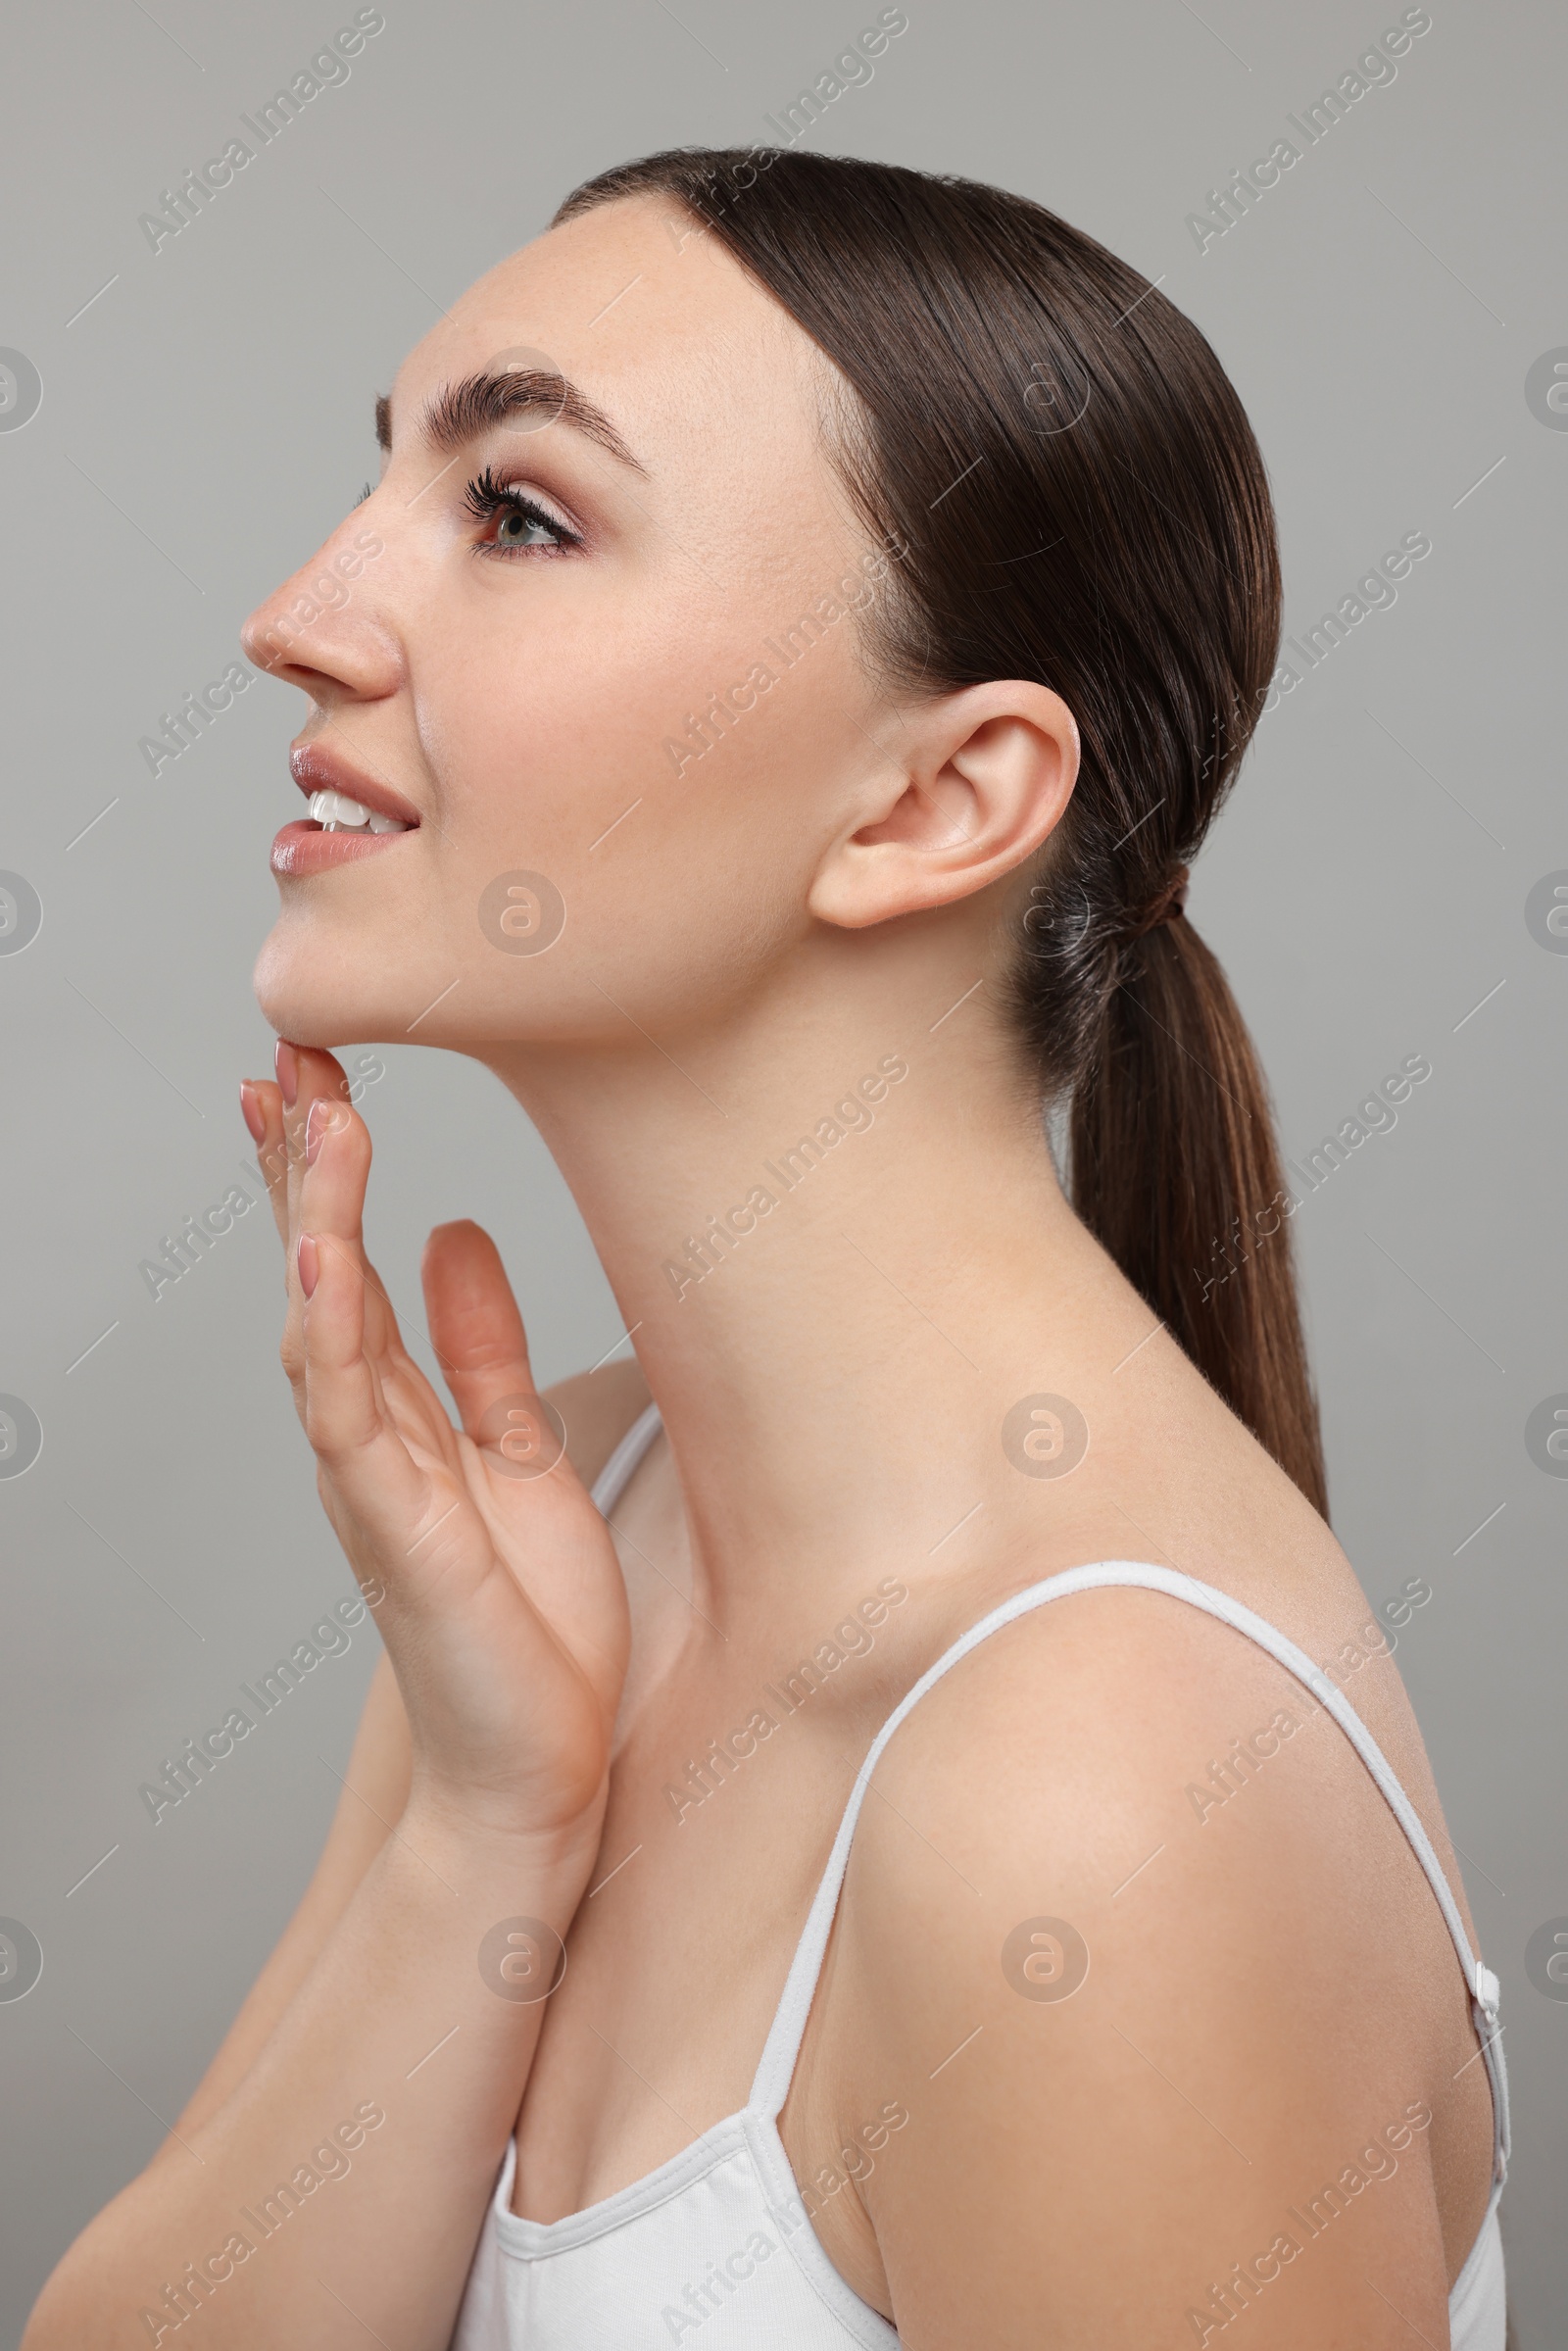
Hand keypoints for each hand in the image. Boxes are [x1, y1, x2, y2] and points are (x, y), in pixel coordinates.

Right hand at [239, 1042, 630, 1843]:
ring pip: (317, 1321)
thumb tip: (453, 1234)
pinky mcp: (395, 1526)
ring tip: (312, 1115)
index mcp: (400, 1411)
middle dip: (301, 1163)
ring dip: (312, 1216)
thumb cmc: (526, 1625)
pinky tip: (325, 1254)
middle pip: (315, 1270)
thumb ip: (483, 1350)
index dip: (323, 1169)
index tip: (310, 1075)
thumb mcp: (522, 1450)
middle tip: (290, 1053)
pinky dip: (330, 1329)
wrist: (535, 1767)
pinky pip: (349, 1411)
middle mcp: (367, 1433)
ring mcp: (370, 1477)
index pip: (348, 1261)